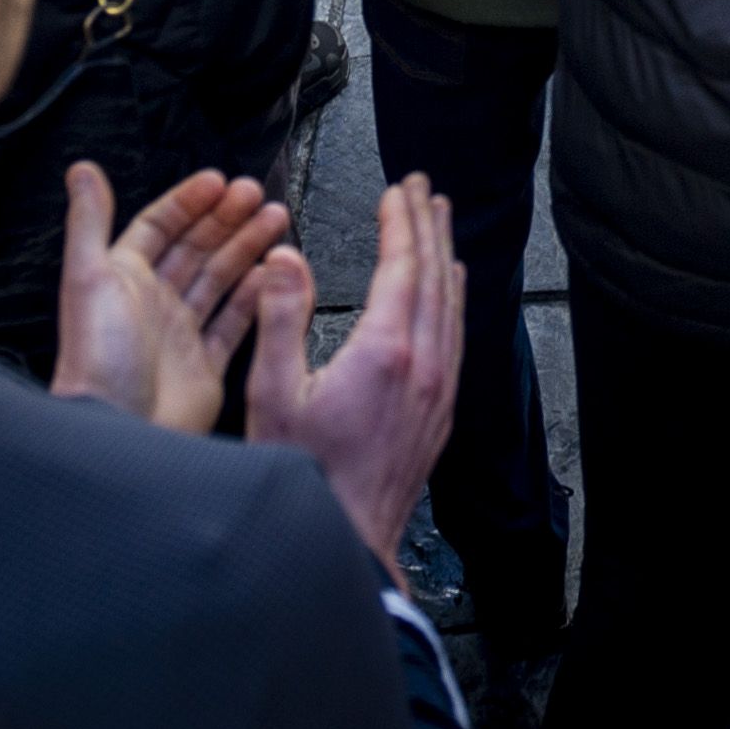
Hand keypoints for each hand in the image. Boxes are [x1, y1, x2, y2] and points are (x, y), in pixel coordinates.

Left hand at [49, 164, 291, 433]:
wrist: (118, 432)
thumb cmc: (97, 359)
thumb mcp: (88, 279)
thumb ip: (89, 221)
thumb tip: (82, 170)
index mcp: (123, 280)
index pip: (159, 226)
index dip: (189, 202)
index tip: (219, 181)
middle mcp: (153, 304)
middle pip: (196, 247)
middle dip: (227, 218)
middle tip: (256, 194)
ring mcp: (181, 335)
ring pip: (220, 279)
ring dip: (247, 247)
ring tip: (276, 220)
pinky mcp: (206, 367)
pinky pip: (235, 323)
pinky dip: (255, 296)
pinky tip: (272, 274)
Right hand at [247, 178, 463, 566]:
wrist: (348, 540)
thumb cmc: (305, 476)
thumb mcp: (273, 395)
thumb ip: (280, 320)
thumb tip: (285, 258)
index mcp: (385, 353)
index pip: (402, 267)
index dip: (400, 222)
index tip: (397, 190)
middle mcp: (424, 366)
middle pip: (434, 276)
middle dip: (428, 226)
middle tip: (423, 188)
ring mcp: (438, 390)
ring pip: (451, 305)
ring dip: (444, 256)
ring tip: (440, 224)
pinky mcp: (440, 412)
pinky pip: (456, 337)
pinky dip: (452, 299)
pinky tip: (449, 291)